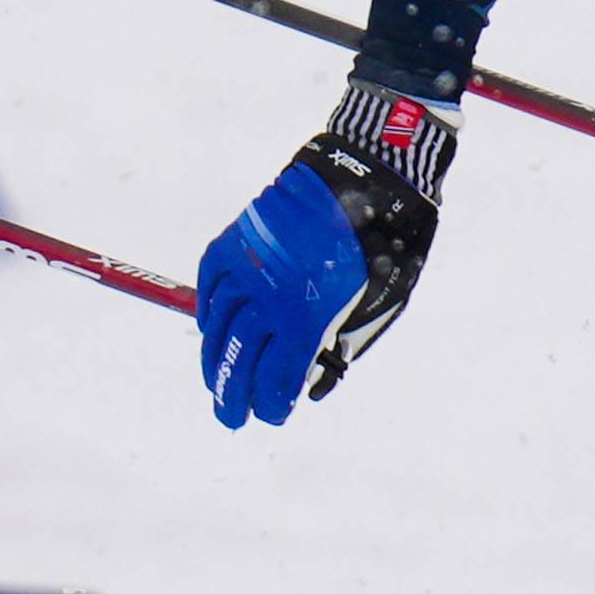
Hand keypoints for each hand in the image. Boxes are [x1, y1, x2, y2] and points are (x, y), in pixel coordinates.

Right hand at [196, 82, 446, 429]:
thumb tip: (312, 388)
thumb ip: (344, 346)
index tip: (271, 418)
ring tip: (216, 383)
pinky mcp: (236, 239)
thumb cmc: (385, 245)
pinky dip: (209, 311)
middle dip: (233, 394)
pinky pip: (211, 285)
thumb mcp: (380, 305)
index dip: (271, 402)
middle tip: (230, 419)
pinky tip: (211, 332)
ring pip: (218, 325)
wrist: (368, 174)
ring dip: (215, 359)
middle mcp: (269, 293)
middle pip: (240, 357)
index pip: (277, 374)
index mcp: (308, 314)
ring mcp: (248, 264)